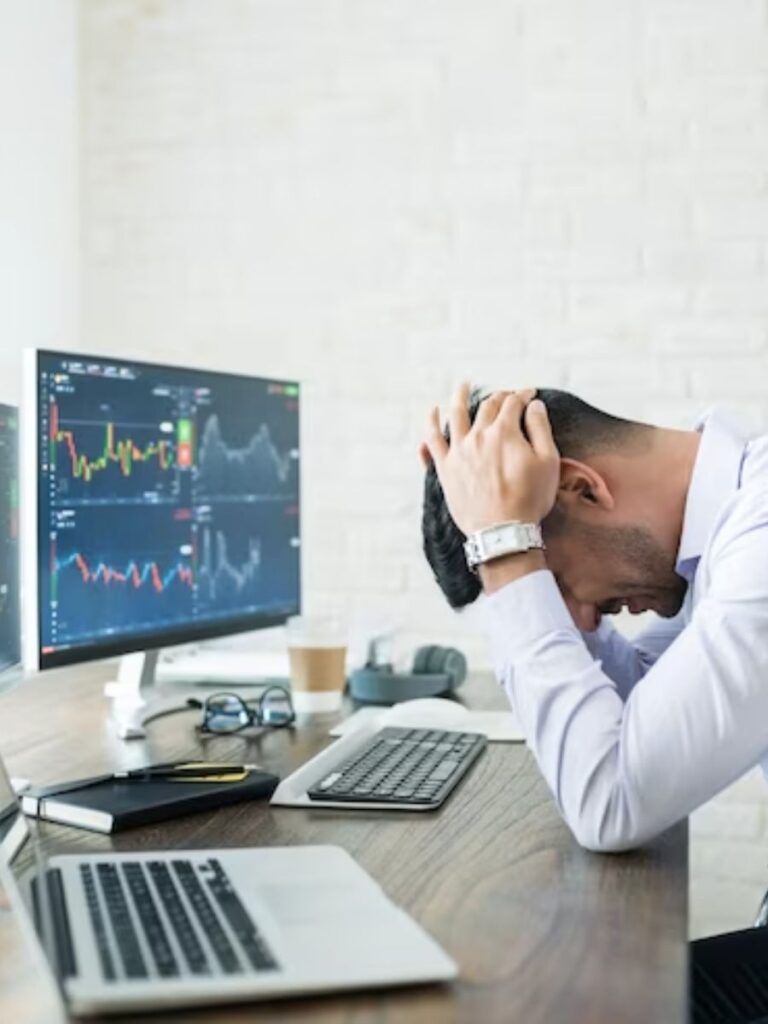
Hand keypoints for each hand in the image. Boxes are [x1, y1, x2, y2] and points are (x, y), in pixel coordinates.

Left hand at [421, 384, 559, 535]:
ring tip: (463, 386)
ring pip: (457, 414)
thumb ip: (540, 428)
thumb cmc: (529, 499)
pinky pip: (432, 440)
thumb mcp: (548, 462)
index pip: (514, 403)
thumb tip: (534, 405)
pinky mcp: (445, 468)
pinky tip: (432, 412)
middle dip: (500, 397)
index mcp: (504, 432)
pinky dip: (431, 423)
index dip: (524, 395)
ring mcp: (458, 451)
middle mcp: (478, 435)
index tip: (530, 394)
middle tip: (507, 396)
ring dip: (460, 396)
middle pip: (488, 406)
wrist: (501, 532)